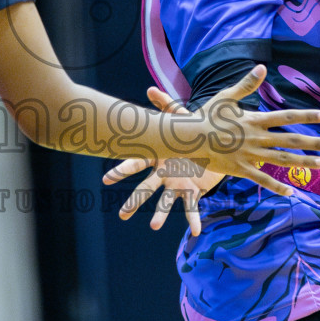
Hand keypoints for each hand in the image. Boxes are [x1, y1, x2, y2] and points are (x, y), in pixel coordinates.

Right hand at [104, 87, 226, 234]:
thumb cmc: (191, 133)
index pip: (136, 164)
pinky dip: (194, 219)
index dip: (122, 171)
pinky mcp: (192, 191)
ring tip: (155, 226)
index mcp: (158, 157)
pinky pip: (192, 206)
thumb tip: (150, 89)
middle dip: (134, 201)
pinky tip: (197, 231)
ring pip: (165, 201)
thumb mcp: (181, 119)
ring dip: (160, 214)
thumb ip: (166, 106)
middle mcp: (163, 173)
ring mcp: (176, 184)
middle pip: (146, 189)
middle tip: (122, 215)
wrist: (212, 146)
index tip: (107, 179)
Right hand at [186, 65, 319, 195]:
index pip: (286, 117)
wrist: (187, 138)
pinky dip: (277, 186)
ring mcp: (250, 154)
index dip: (306, 116)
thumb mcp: (226, 97)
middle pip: (291, 140)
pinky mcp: (241, 169)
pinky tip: (291, 191)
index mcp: (254, 120)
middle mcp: (256, 137)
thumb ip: (246, 84)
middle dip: (314, 143)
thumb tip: (261, 67)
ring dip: (303, 161)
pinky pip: (262, 179)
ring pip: (282, 159)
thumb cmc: (205, 116)